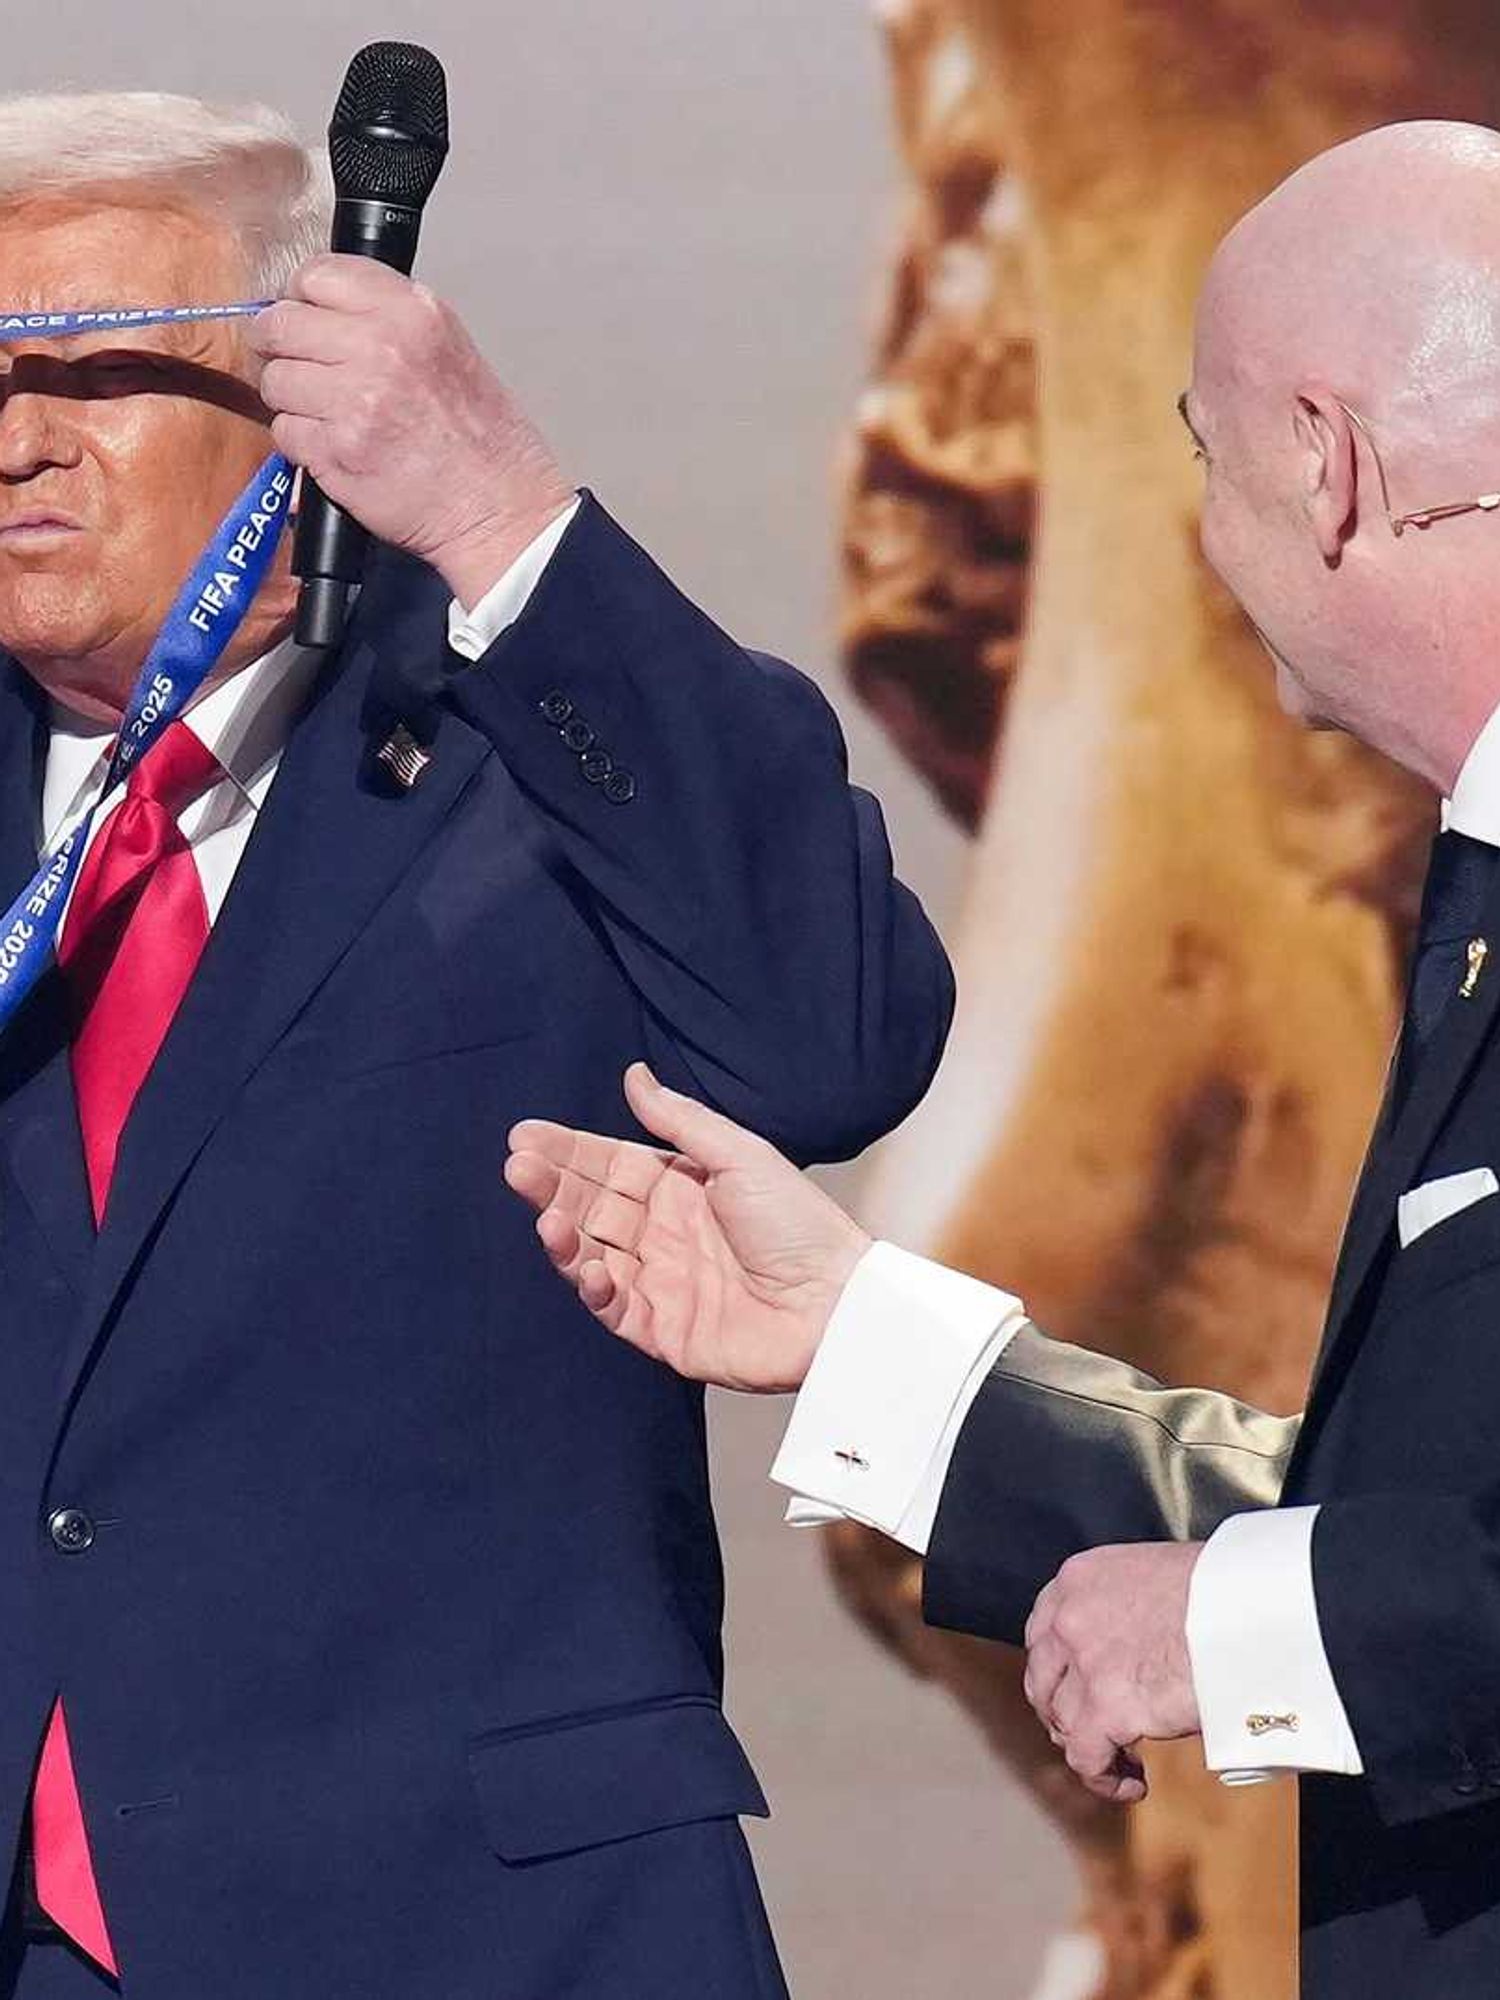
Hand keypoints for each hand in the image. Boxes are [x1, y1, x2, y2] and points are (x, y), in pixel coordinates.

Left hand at [248, 255, 575, 605]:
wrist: (497, 506)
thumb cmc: (482, 439)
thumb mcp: (448, 346)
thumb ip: (387, 318)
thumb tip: (318, 310)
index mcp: (412, 312)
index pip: (318, 275)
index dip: (298, 297)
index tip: (301, 316)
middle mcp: (381, 347)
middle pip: (282, 324)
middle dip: (275, 345)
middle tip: (287, 362)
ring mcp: (355, 400)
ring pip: (275, 380)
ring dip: (288, 398)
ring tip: (322, 413)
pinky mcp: (335, 451)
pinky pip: (285, 431)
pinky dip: (299, 441)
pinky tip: (332, 446)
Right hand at [503, 1062, 871, 1391]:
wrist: (838, 1301)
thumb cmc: (800, 1224)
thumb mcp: (741, 1156)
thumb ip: (681, 1122)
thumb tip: (635, 1076)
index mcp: (680, 1190)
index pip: (610, 1165)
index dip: (568, 1152)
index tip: (526, 1137)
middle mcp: (663, 1234)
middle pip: (591, 1207)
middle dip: (551, 1187)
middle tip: (518, 1167)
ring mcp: (660, 1283)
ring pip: (592, 1256)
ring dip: (563, 1237)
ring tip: (544, 1217)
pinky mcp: (663, 1331)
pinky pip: (615, 1309)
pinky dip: (596, 1290)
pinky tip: (589, 1268)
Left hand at [1023, 1542, 1203, 1803]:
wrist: (1251, 1606)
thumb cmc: (1225, 1591)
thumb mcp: (1156, 1577)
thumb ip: (1130, 1608)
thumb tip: (1137, 1646)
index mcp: (1081, 1577)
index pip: (1044, 1629)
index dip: (1058, 1668)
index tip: (1076, 1688)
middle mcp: (1070, 1616)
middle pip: (1043, 1679)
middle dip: (1063, 1711)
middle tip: (1093, 1732)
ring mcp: (1085, 1662)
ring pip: (1063, 1722)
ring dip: (1089, 1747)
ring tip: (1124, 1762)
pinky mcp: (1107, 1707)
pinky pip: (1086, 1758)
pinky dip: (1105, 1779)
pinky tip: (1133, 1784)